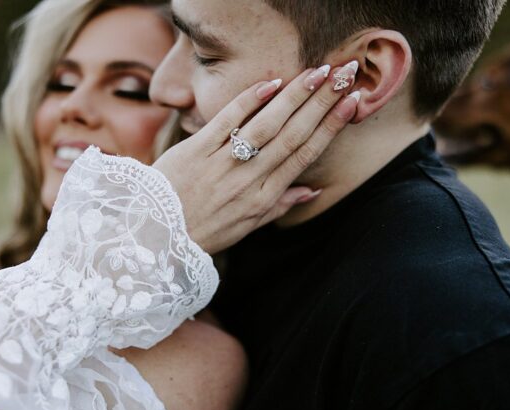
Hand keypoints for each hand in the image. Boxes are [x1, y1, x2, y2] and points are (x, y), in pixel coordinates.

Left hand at [154, 66, 357, 253]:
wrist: (157, 237)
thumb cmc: (205, 231)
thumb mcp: (247, 226)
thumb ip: (280, 204)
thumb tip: (312, 191)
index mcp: (265, 198)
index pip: (305, 156)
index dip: (330, 127)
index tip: (351, 103)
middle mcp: (249, 181)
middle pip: (293, 135)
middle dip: (322, 103)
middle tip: (344, 75)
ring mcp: (223, 164)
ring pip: (266, 126)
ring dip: (295, 97)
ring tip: (318, 72)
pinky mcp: (196, 151)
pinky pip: (227, 121)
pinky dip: (249, 101)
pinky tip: (271, 82)